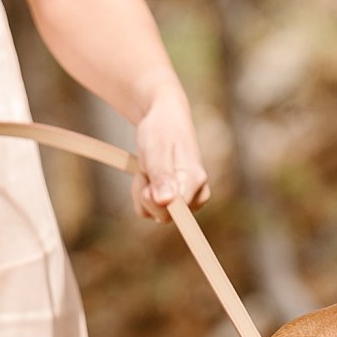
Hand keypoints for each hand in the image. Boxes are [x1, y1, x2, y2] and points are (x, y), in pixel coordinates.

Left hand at [132, 83, 209, 221]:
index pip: (178, 212)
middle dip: (146, 194)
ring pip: (153, 214)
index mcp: (196, 182)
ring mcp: (184, 201)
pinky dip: (141, 194)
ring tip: (148, 168)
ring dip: (142, 192)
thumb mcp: (157, 152)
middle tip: (145, 168)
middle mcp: (195, 196)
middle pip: (164, 216)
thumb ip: (162, 178)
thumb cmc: (160, 132)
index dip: (156, 202)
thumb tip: (165, 202)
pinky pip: (148, 211)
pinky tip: (147, 175)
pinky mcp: (172, 203)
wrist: (163, 120)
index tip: (147, 188)